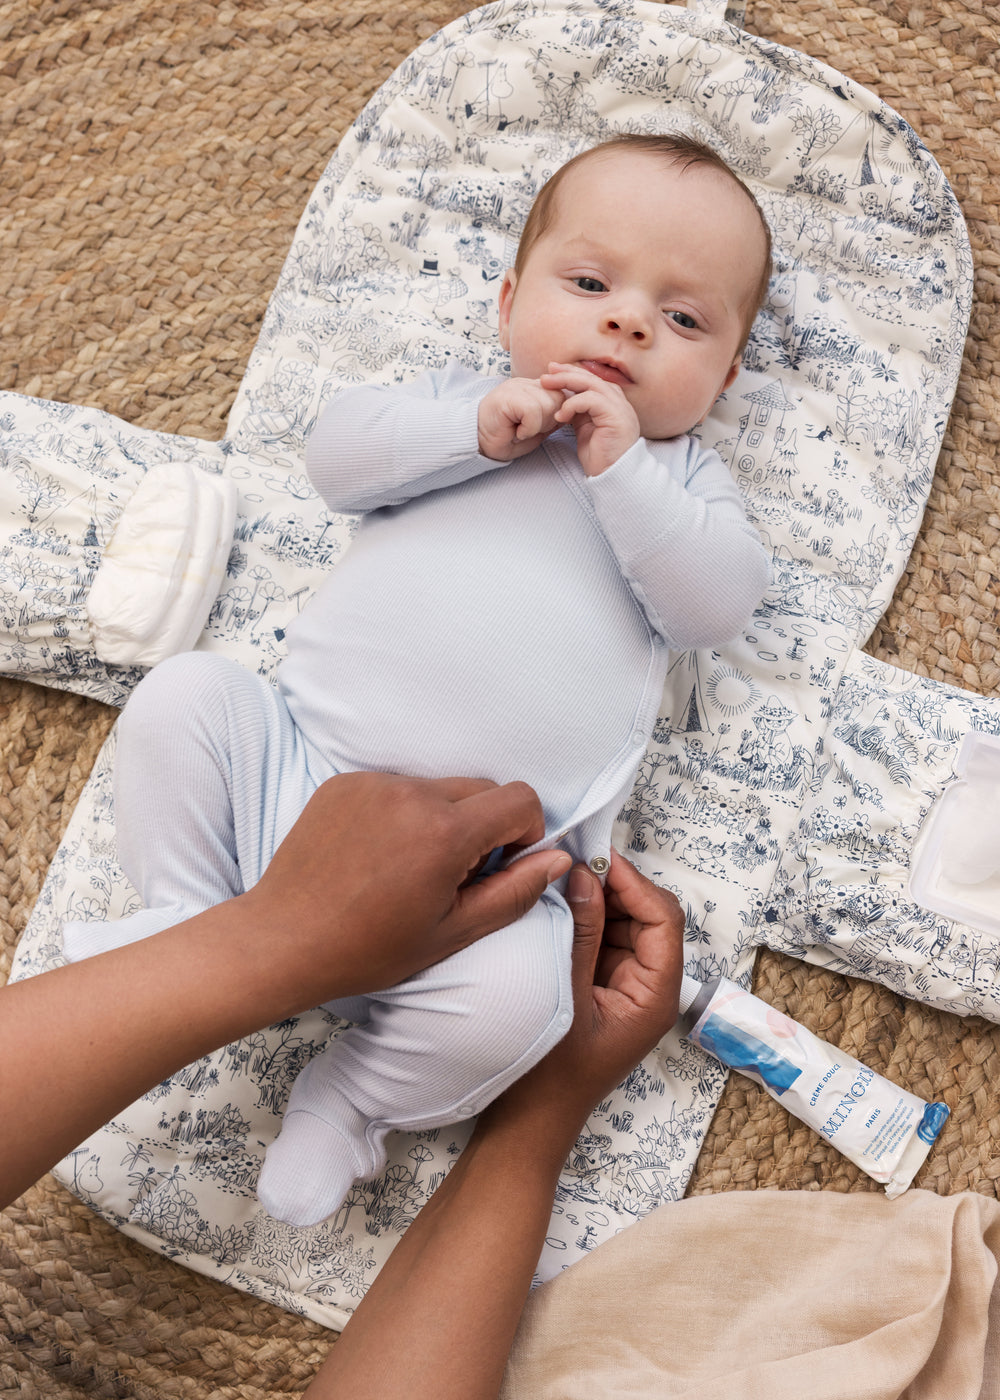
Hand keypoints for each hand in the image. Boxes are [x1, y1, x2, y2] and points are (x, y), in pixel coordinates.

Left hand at [240, 771, 570, 1001]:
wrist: (282, 940)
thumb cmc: (365, 948)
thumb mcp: (452, 932)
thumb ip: (513, 892)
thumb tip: (557, 859)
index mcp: (444, 833)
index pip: (520, 799)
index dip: (524, 833)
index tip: (500, 865)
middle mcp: (411, 795)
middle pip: (481, 788)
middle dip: (483, 827)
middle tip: (454, 876)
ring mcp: (373, 785)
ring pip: (438, 788)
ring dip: (441, 819)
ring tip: (409, 869)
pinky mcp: (345, 784)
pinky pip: (396, 787)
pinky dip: (400, 814)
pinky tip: (377, 857)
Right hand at [477, 377, 565, 459]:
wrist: (477, 443)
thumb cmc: (505, 438)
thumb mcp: (535, 430)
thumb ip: (552, 419)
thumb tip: (570, 412)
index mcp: (533, 388)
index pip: (562, 390)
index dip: (561, 410)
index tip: (547, 426)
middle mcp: (526, 383)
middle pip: (559, 397)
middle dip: (550, 420)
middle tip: (530, 430)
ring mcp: (516, 387)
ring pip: (547, 404)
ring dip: (538, 425)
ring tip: (521, 430)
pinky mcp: (508, 395)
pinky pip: (533, 410)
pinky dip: (529, 427)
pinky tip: (516, 432)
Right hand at [482, 848, 683, 1149]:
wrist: (529, 1124)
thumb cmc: (548, 1076)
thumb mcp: (564, 995)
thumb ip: (580, 934)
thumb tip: (585, 876)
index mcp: (655, 994)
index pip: (663, 918)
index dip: (634, 882)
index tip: (595, 857)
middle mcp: (649, 987)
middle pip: (647, 915)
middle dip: (615, 885)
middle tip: (571, 858)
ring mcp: (626, 987)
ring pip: (623, 923)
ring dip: (597, 897)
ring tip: (557, 875)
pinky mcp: (602, 987)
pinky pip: (603, 939)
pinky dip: (584, 916)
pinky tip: (555, 902)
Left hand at [541, 362, 640, 475]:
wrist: (613, 477)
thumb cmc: (601, 459)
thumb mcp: (585, 429)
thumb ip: (579, 412)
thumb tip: (565, 400)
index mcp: (613, 404)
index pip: (593, 380)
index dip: (572, 374)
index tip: (552, 373)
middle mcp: (619, 403)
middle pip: (592, 378)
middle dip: (566, 373)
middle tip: (546, 374)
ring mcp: (620, 408)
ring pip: (592, 384)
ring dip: (566, 383)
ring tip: (548, 387)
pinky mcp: (617, 417)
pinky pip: (592, 400)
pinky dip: (573, 404)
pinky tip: (561, 415)